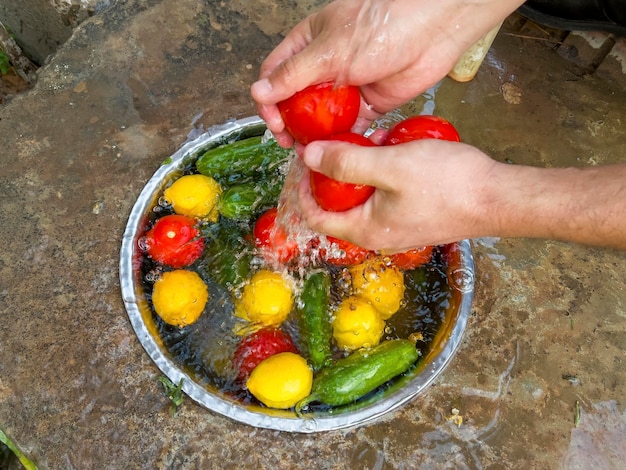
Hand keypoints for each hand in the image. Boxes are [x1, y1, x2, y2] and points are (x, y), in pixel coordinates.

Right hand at [251, 0, 523, 146]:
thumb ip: (293, 76)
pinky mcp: (370, 104)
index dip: (269, 101)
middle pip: (296, 102)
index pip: (275, 76)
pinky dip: (342, 141)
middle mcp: (324, 67)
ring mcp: (347, 87)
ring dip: (314, 137)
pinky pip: (349, 128)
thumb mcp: (328, 52)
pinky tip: (337, 152)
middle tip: (290, 143)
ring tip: (311, 154)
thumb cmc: (380, 25)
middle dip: (290, 124)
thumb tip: (258, 93)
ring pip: (322, 118)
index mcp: (307, 45)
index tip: (274, 123)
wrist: (432, 29)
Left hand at [297, 140, 625, 249]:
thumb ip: (346, 162)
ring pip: (364, 197)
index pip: (317, 217)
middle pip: (339, 206)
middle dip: (334, 173)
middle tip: (337, 142)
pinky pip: (386, 194)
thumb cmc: (447, 183)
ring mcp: (398, 227)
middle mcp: (378, 234)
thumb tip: (308, 157)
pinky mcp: (415, 215)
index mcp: (365, 229)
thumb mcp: (390, 165)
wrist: (499, 198)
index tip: (305, 159)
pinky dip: (382, 172)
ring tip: (369, 139)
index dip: (303, 189)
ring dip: (361, 169)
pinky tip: (394, 147)